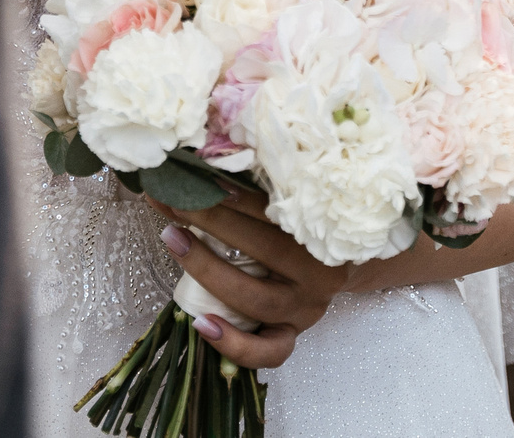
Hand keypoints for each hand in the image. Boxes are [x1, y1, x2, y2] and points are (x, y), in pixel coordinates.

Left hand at [150, 189, 352, 372]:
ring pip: (257, 298)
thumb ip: (259, 186)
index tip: (190, 174)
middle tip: (170, 200)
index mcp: (321, 227)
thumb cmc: (303, 225)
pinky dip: (234, 343)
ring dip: (208, 270)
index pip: (271, 206)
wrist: (343, 265)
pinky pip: (268, 350)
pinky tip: (202, 324)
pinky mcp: (294, 334)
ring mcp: (306, 307)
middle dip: (210, 220)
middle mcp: (318, 269)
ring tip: (173, 241)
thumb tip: (200, 162)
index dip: (228, 190)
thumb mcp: (293, 202)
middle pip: (263, 246)